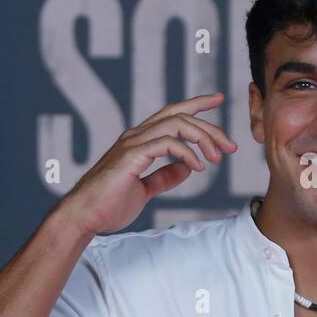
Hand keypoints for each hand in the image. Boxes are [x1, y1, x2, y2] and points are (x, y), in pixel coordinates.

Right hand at [57, 92, 237, 235]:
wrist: (85, 217)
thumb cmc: (109, 205)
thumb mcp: (145, 190)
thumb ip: (164, 177)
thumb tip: (187, 168)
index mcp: (140, 141)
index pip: (172, 114)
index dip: (196, 104)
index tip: (218, 99)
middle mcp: (136, 136)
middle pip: (179, 115)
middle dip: (210, 127)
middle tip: (231, 146)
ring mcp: (132, 144)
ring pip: (175, 124)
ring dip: (202, 138)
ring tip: (216, 158)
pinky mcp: (130, 156)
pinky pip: (165, 144)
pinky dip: (186, 153)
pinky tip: (197, 167)